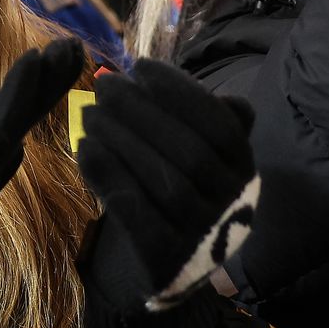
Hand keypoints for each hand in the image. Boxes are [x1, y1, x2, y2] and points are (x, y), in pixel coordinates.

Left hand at [77, 60, 258, 313]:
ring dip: (120, 140)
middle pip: (188, 151)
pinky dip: (109, 177)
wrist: (173, 260)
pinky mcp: (168, 261)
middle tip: (103, 86)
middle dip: (140, 110)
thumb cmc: (181, 184)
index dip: (180, 91)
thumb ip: (196, 114)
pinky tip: (85, 149)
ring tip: (89, 114)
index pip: (220, 124)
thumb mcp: (200, 149)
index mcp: (244, 167)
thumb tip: (168, 80)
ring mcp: (203, 236)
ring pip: (163, 182)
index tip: (139, 66)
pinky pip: (136, 214)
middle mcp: (233, 203)